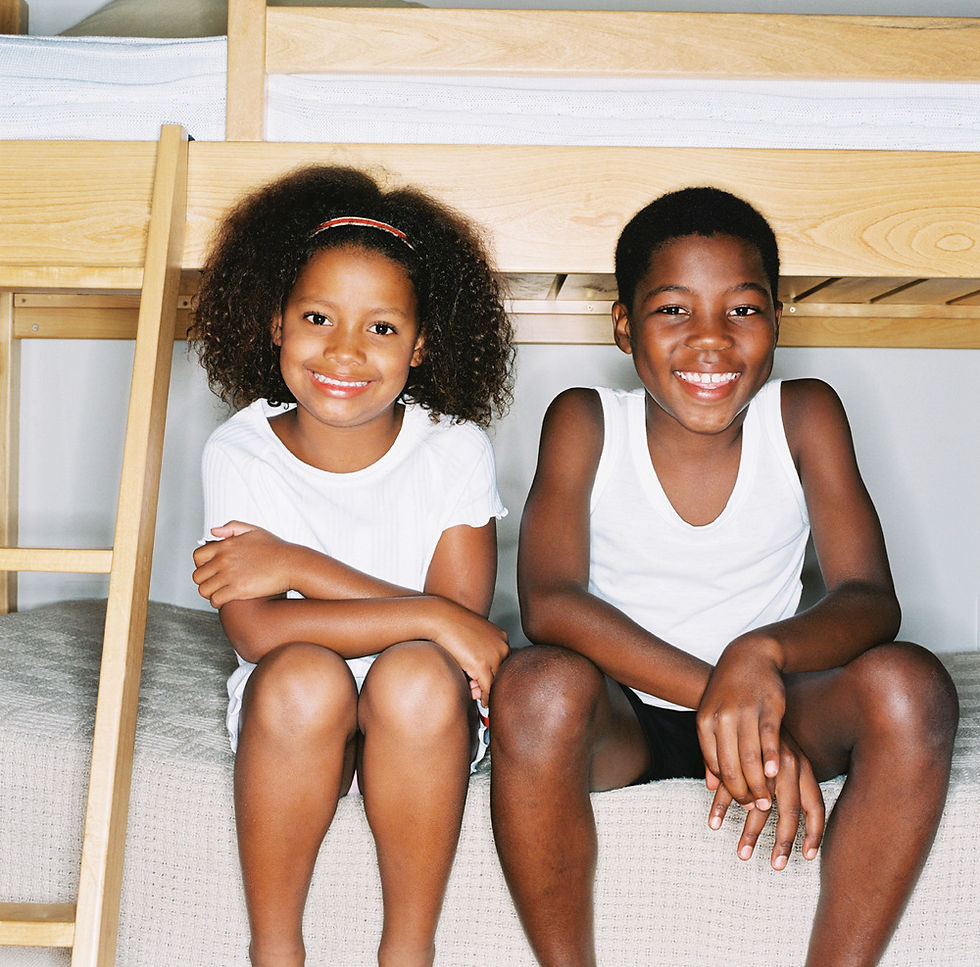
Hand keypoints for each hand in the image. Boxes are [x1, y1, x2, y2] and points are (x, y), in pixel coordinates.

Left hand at [192, 522, 296, 607]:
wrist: (292, 564)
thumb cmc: (276, 548)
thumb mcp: (254, 530)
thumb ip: (232, 527)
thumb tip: (213, 532)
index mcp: (226, 545)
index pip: (197, 556)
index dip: (202, 565)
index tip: (211, 570)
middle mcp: (224, 559)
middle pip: (198, 575)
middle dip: (205, 581)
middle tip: (216, 584)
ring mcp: (230, 575)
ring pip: (203, 590)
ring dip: (210, 593)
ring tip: (219, 593)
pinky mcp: (238, 589)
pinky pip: (215, 600)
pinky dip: (217, 602)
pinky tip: (226, 600)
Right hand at [430, 599, 508, 705]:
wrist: (441, 618)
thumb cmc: (452, 625)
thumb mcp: (472, 637)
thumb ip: (479, 653)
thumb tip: (479, 675)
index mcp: (501, 637)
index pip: (503, 661)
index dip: (493, 674)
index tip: (484, 681)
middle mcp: (501, 646)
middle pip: (502, 673)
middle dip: (490, 684)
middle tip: (479, 692)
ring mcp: (494, 656)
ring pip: (495, 682)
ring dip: (486, 692)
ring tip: (477, 696)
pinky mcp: (482, 665)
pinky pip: (488, 688)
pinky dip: (486, 697)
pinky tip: (481, 702)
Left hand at [696, 634, 785, 811]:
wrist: (749, 656)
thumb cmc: (728, 693)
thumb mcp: (712, 717)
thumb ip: (712, 751)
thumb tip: (711, 787)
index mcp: (705, 721)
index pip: (713, 762)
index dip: (726, 787)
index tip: (738, 803)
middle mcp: (723, 718)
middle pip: (730, 764)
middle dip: (742, 791)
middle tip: (753, 808)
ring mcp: (746, 713)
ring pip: (749, 756)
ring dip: (758, 783)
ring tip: (766, 802)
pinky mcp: (768, 709)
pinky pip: (768, 738)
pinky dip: (770, 758)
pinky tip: (775, 774)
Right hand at [706, 729, 824, 869]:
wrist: (749, 683)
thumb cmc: (771, 728)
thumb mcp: (789, 753)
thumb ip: (794, 783)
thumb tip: (805, 813)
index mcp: (802, 764)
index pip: (815, 805)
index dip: (814, 833)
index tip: (806, 857)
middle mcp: (786, 763)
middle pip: (789, 810)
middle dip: (784, 841)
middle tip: (777, 866)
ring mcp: (762, 759)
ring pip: (758, 803)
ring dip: (752, 831)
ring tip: (743, 854)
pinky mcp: (737, 751)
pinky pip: (730, 784)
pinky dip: (722, 805)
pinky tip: (715, 822)